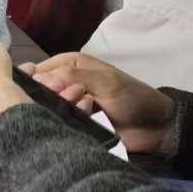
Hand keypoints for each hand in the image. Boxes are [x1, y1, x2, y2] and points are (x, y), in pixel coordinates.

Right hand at [27, 51, 175, 152]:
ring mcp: (69, 104)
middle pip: (39, 91)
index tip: (49, 91)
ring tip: (86, 111)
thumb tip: (38, 81)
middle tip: (74, 100)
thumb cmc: (133, 97)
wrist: (155, 127)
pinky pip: (59, 124)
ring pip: (48, 109)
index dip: (39, 81)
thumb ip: (71, 76)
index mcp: (70, 64)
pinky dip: (69, 124)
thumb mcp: (105, 81)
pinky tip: (86, 123)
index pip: (38, 70)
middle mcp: (66, 82)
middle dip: (52, 98)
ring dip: (64, 111)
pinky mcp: (74, 123)